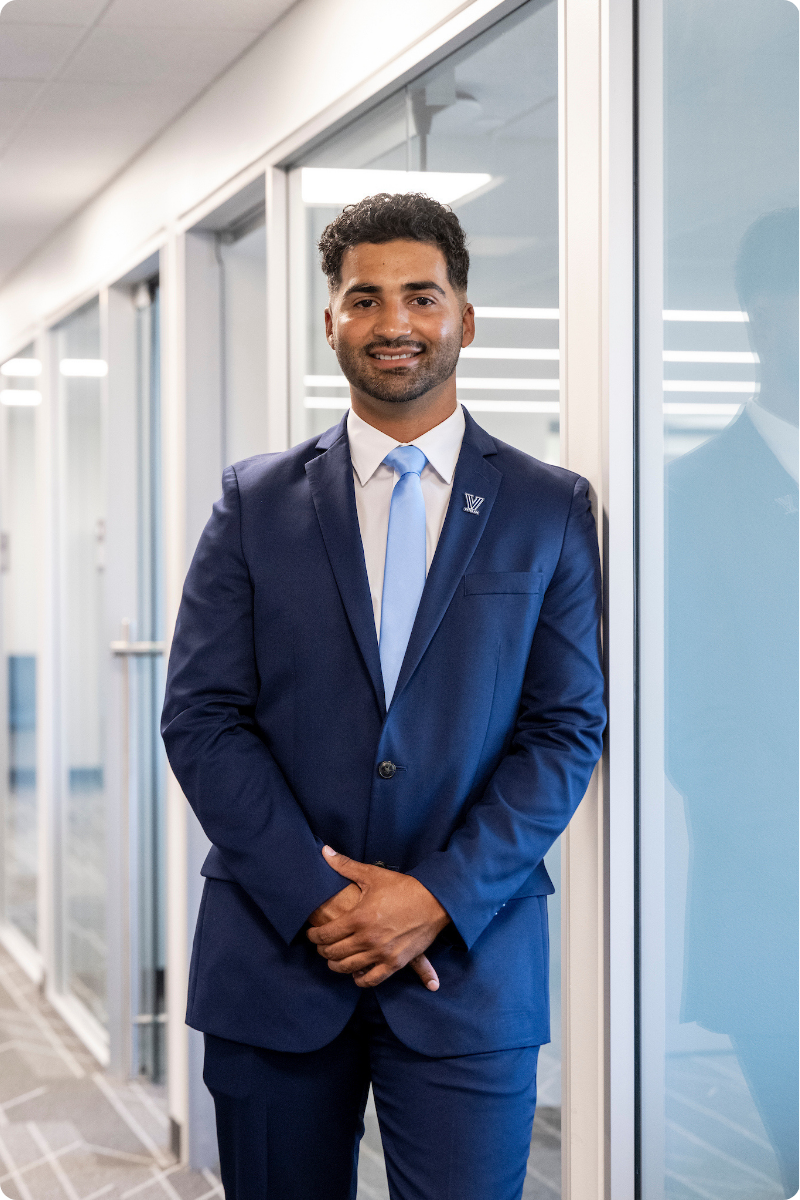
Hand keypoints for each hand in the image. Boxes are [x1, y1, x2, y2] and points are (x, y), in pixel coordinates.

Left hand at [306, 847, 450, 990]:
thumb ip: (345, 866)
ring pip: (348, 968)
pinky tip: (356, 972)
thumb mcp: (372, 875)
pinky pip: (371, 980)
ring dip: (336, 965)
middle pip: (333, 953)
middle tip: (320, 946)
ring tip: (334, 959)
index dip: (313, 936)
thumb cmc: (402, 887)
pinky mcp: (395, 963)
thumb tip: (324, 851)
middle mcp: (367, 939)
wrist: (434, 901)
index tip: (311, 934)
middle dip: (322, 950)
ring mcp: (381, 953)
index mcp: (358, 918)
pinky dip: (360, 979)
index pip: (325, 934)